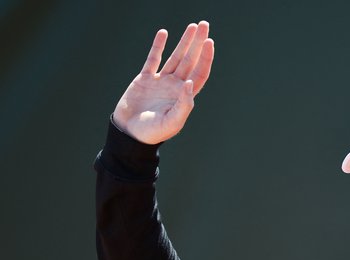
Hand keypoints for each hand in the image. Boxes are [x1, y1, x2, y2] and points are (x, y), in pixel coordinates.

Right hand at [113, 21, 214, 144]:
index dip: (205, 58)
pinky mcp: (144, 79)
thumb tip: (189, 83)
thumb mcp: (172, 122)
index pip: (199, 73)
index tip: (209, 42)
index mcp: (184, 96)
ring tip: (192, 26)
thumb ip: (184, 104)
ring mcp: (160, 81)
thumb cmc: (153, 133)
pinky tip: (164, 33)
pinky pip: (153, 59)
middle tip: (204, 25)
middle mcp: (175, 86)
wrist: (130, 134)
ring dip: (184, 41)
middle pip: (190, 60)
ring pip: (175, 57)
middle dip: (198, 43)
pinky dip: (158, 46)